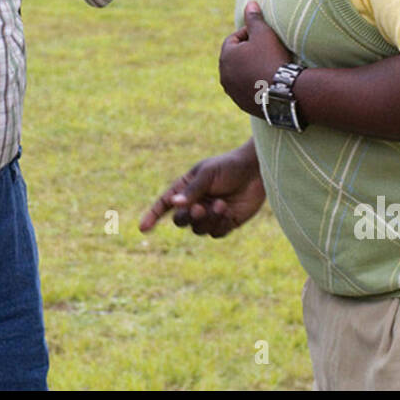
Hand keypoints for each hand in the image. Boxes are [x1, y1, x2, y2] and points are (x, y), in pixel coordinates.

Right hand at [139, 144, 265, 237]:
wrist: (257, 170)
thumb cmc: (229, 166)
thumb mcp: (208, 174)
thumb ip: (192, 190)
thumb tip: (174, 203)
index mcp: (185, 188)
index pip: (164, 204)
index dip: (152, 216)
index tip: (143, 228)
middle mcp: (195, 203)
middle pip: (180, 220)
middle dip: (189, 217)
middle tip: (200, 208)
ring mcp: (210, 215)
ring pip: (198, 229)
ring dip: (208, 220)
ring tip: (222, 204)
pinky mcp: (226, 223)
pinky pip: (215, 233)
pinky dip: (220, 225)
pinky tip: (229, 211)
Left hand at [218, 1, 292, 116]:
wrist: (285, 93)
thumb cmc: (272, 59)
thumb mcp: (264, 34)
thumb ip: (254, 19)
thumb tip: (250, 3)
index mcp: (226, 56)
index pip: (234, 39)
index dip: (249, 34)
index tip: (264, 36)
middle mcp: (224, 75)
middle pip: (235, 58)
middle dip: (248, 53)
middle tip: (267, 51)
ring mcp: (232, 92)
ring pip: (239, 75)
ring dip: (250, 69)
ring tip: (268, 66)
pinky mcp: (242, 104)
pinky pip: (246, 90)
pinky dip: (254, 84)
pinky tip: (268, 82)